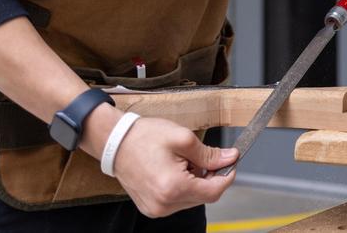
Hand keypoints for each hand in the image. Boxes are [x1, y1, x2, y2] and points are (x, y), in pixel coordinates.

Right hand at [111, 116, 236, 217]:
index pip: (214, 191)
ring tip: (184, 162)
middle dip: (210, 177)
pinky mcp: (151, 207)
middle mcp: (164, 204)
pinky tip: (176, 170)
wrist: (116, 142)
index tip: (231, 162)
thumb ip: (210, 154)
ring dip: (196, 182)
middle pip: (204, 196)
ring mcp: (156, 209)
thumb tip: (230, 158)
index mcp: (173, 188)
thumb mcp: (183, 138)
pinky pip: (178, 200)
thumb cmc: (144, 137)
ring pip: (192, 199)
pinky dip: (184, 186)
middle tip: (205, 157)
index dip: (226, 176)